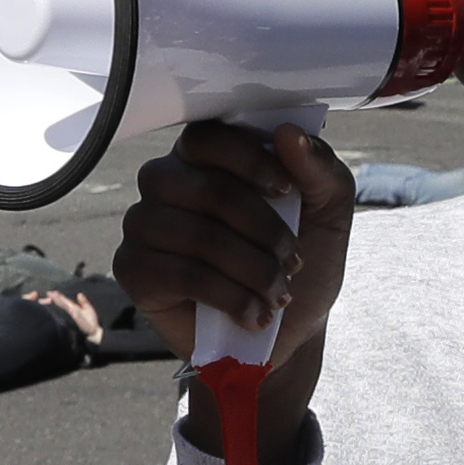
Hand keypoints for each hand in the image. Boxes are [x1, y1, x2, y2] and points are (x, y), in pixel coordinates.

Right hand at [119, 117, 358, 401]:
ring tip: (278, 294)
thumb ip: (319, 168)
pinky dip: (230, 297)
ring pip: (199, 236)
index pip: (209, 137)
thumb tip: (289, 133)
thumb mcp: (329, 212)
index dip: (248, 160)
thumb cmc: (300, 263)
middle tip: (292, 261)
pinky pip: (181, 274)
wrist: (286, 332)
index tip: (285, 190)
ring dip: (252, 270)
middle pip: (208, 189)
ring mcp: (144, 225)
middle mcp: (167, 183)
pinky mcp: (134, 269)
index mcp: (207, 158)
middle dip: (263, 230)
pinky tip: (253, 313)